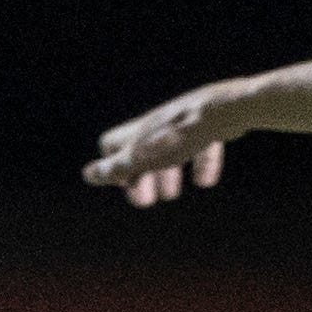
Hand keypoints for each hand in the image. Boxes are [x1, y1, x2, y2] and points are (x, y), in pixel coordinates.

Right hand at [86, 90, 233, 204]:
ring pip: (170, 150)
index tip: (124, 184)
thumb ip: (117, 168)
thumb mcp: (144, 157)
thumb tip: (88, 175)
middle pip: (142, 151)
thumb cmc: (179, 135)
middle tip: (149, 200)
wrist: (223, 111)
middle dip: (143, 176)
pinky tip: (205, 181)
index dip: (113, 166)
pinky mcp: (208, 124)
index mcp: (138, 131)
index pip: (111, 144)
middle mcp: (158, 124)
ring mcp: (183, 123)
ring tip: (172, 194)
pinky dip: (200, 163)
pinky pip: (201, 145)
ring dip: (168, 173)